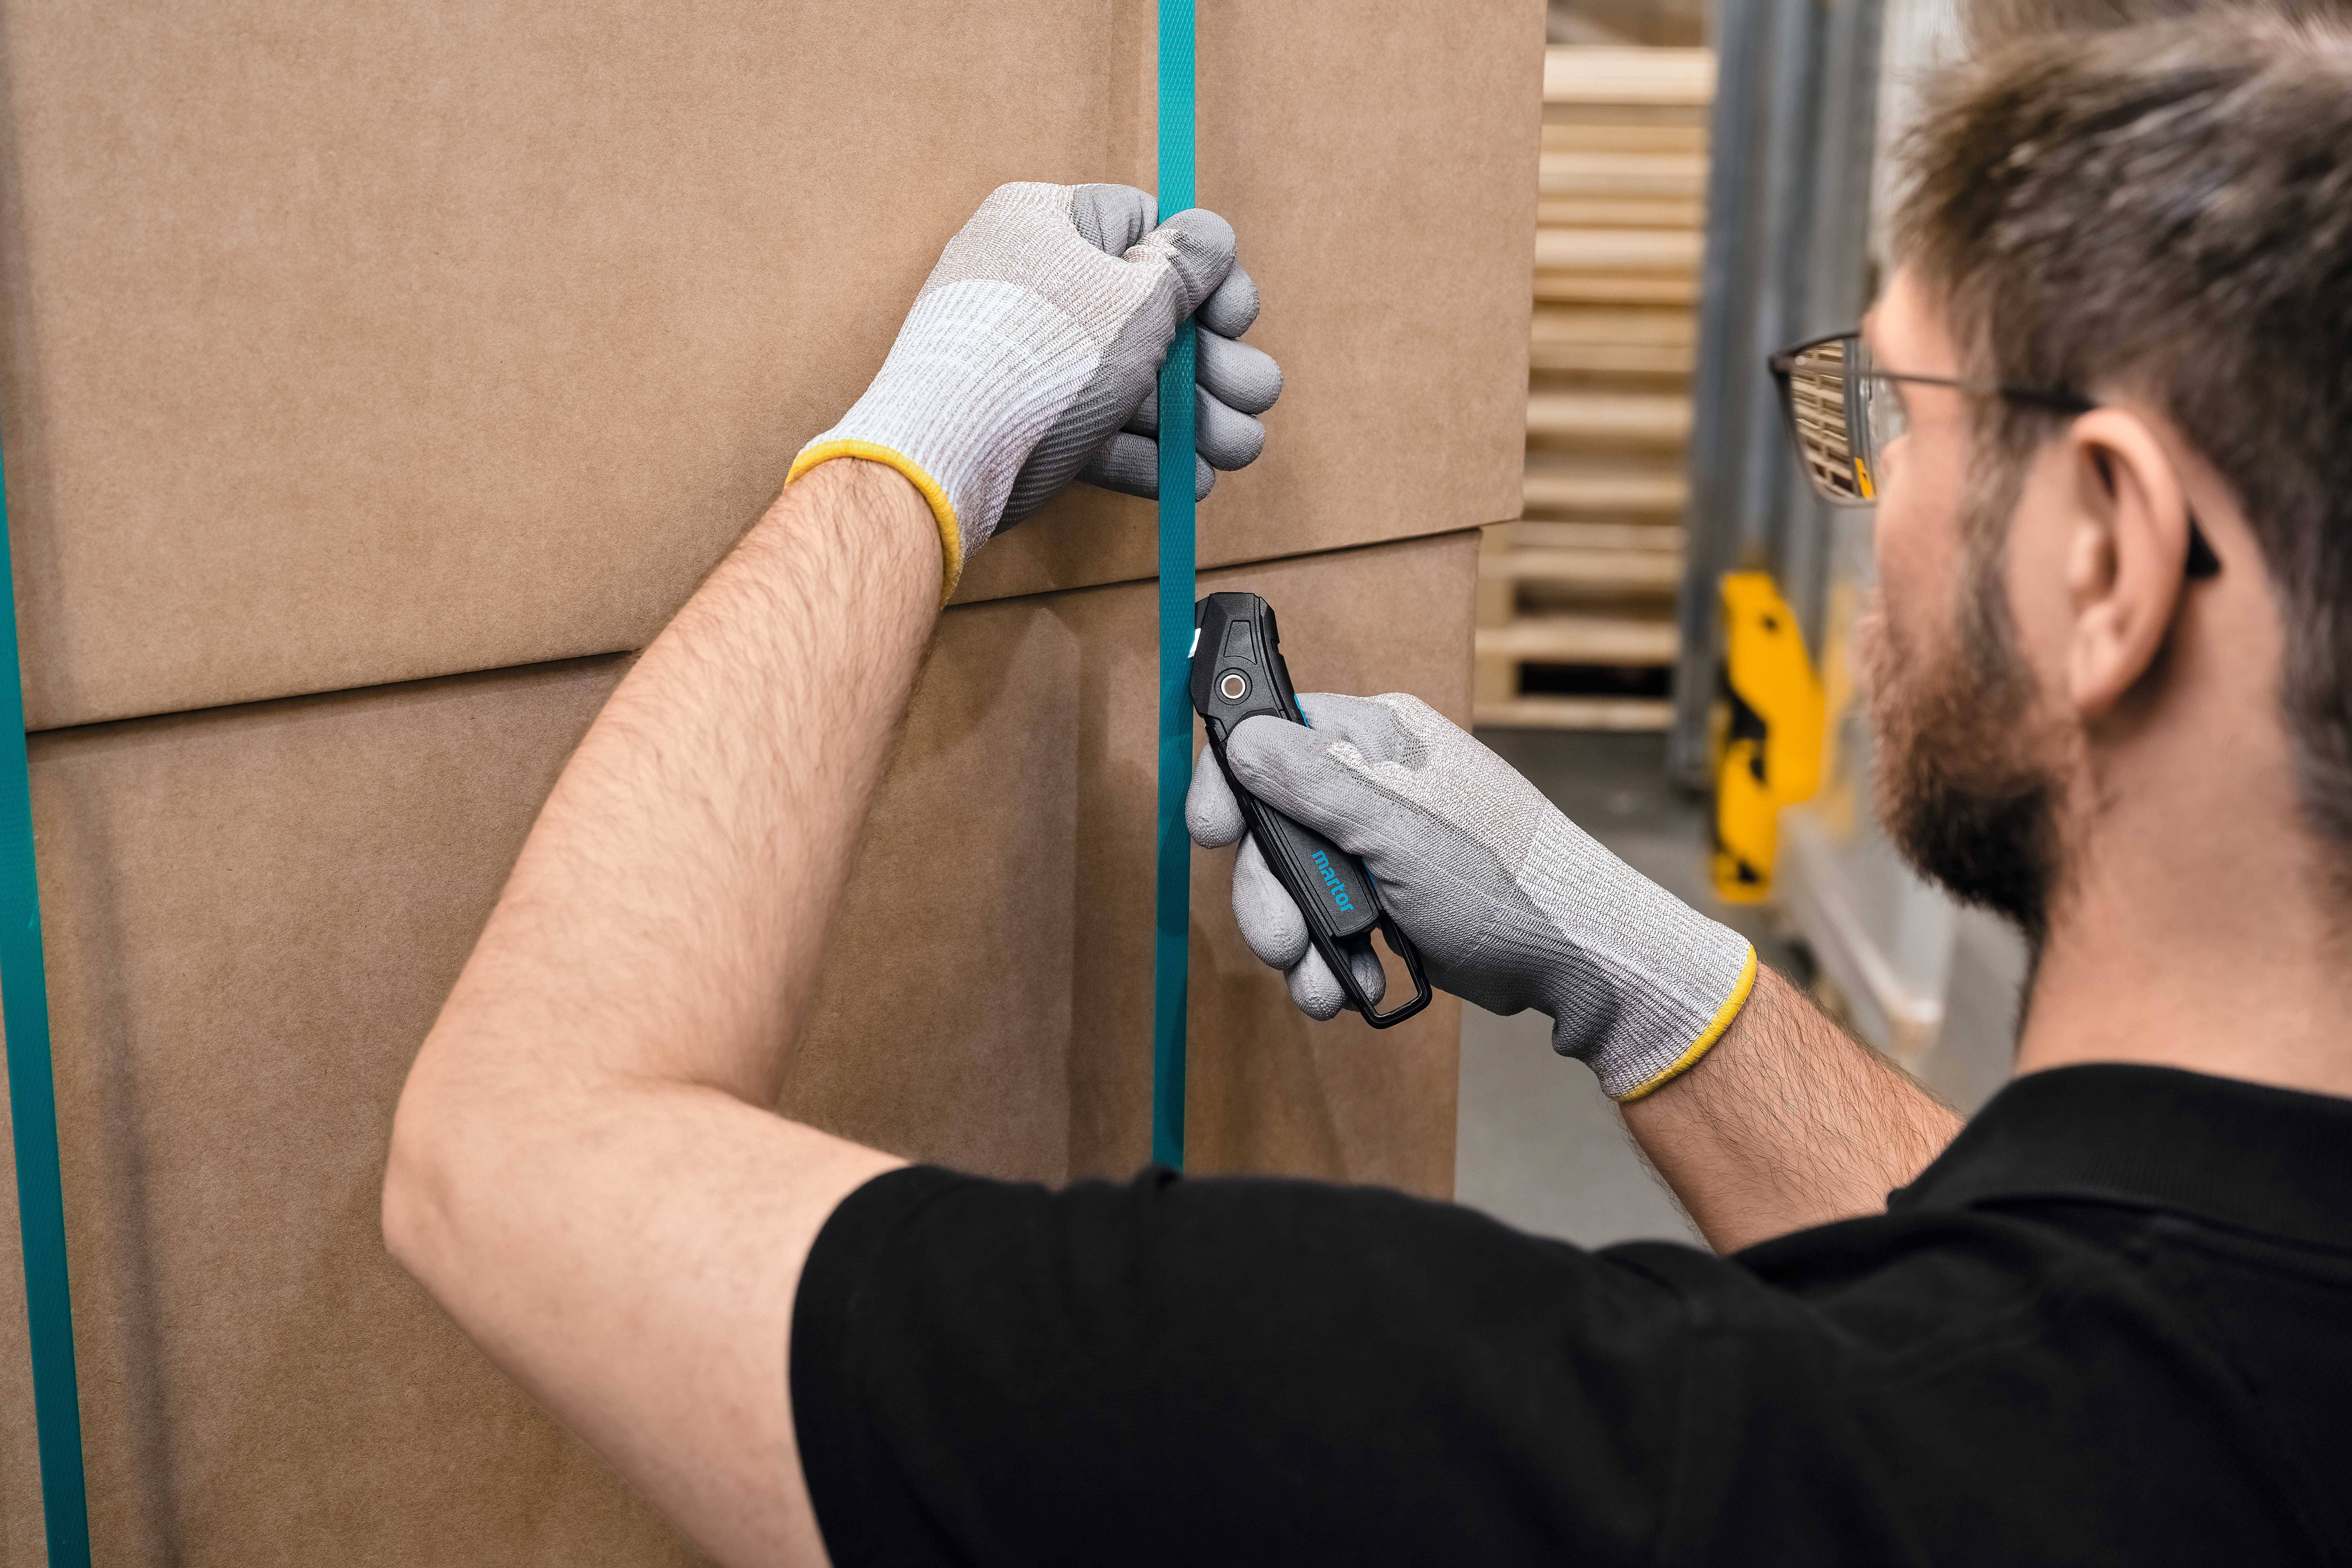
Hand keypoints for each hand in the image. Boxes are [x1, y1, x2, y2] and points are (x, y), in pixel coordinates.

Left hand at [789, 182, 1278, 598]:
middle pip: (1148, 313)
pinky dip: (1142, 454)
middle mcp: (1034, 281)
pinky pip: (1092, 429)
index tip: (1236, 318)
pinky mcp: (1020, 421)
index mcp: (1048, 223)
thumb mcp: (1135, 297)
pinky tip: (1187, 479)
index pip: (1145, 227)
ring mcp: (1025, 355)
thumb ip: (1185, 265)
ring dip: (1194, 419)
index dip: (1205, 275)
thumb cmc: (1041, 358)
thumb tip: (1211, 237)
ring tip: (1237, 450)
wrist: (943, 459)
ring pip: (1127, 380)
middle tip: (1256, 395)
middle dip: (1215, 364)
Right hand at [1186, 692, 1756, 1100]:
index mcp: (1379, 738)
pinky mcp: (1389, 895)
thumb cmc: (1508, 883)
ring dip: (1299, 940)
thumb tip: (1244, 736)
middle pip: (1272, 823)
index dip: (1231, 783)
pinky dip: (1333, 958)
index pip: (1273, 733)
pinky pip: (1330, 920)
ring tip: (1319, 984)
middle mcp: (1373, 782)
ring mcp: (1381, 842)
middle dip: (1270, 893)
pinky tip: (1354, 984)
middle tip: (1278, 942)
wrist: (1578, 962)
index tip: (1211, 832)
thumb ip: (1316, 784)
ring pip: (1296, 881)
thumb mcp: (1398, 832)